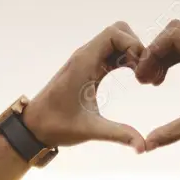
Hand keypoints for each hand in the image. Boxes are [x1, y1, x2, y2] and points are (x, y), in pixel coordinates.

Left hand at [23, 22, 145, 152]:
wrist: (33, 126)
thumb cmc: (56, 126)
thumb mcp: (90, 130)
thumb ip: (119, 134)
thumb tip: (144, 147)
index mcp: (84, 63)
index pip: (115, 33)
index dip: (135, 46)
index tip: (143, 71)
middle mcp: (85, 56)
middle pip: (119, 31)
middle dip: (137, 47)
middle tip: (145, 73)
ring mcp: (87, 60)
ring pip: (116, 40)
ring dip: (133, 52)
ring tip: (142, 77)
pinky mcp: (88, 67)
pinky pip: (111, 52)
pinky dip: (126, 59)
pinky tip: (133, 78)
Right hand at [135, 20, 179, 150]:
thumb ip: (172, 132)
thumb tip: (146, 146)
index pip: (174, 36)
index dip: (152, 53)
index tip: (141, 76)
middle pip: (176, 31)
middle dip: (156, 52)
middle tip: (145, 79)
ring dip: (166, 54)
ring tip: (153, 81)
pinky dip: (178, 57)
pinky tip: (166, 77)